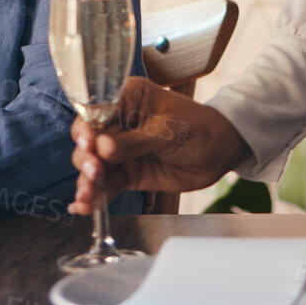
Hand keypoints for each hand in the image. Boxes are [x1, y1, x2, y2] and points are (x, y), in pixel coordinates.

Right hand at [68, 78, 250, 214]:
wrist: (220, 152)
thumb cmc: (198, 128)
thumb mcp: (167, 131)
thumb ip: (134, 142)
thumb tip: (102, 147)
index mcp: (127, 98)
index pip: (97, 110)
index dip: (87, 127)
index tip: (88, 143)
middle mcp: (118, 122)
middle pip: (90, 139)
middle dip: (87, 156)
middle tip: (94, 170)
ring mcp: (121, 149)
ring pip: (94, 164)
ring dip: (87, 180)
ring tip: (87, 194)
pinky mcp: (127, 173)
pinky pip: (108, 184)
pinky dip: (96, 195)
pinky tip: (85, 205)